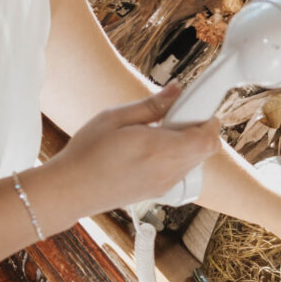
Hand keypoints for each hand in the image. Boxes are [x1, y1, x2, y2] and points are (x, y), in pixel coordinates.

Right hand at [43, 85, 216, 217]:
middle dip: (200, 130)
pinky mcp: (159, 192)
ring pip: (196, 161)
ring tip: (161, 132)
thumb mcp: (115, 118)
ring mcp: (165, 184)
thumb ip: (152, 105)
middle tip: (176, 115)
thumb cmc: (88, 152)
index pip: (207, 139)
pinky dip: (179, 157)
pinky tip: (154, 149)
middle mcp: (167, 170)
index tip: (195, 107)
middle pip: (206, 150)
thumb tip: (177, 90)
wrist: (71, 190)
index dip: (209, 122)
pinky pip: (182, 171)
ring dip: (190, 144)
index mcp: (159, 149)